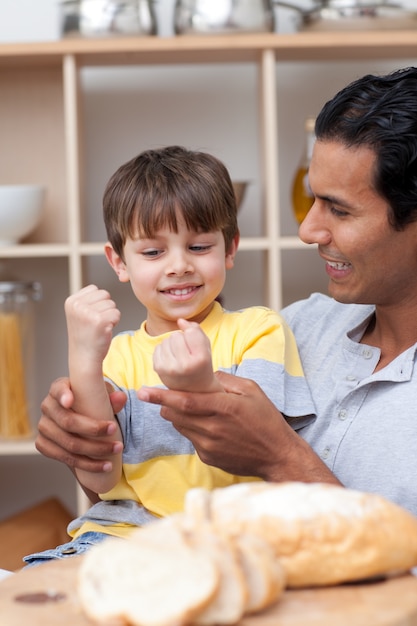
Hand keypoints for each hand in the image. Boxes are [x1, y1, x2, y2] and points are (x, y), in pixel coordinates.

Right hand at [36, 378, 125, 476]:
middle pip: (68, 422)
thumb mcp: (101, 395)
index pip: (58, 390)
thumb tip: (121, 398)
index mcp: (59, 389)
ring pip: (68, 444)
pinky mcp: (44, 445)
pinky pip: (64, 458)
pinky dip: (87, 464)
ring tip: (116, 450)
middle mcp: (47, 407)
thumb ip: (111, 397)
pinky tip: (103, 466)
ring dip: (95, 450)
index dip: (63, 395)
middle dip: (93, 429)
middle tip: (114, 430)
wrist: (80, 418)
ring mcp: (44, 427)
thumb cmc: (90, 401)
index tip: (70, 401)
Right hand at [65, 284, 120, 363]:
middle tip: (96, 322)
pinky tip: (105, 330)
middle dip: (105, 307)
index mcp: (71, 301)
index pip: (95, 289)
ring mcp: (88, 313)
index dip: (98, 302)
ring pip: (112, 304)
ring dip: (110, 315)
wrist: (84, 357)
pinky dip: (115, 322)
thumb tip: (101, 291)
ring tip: (100, 327)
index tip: (90, 317)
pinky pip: (117, 313)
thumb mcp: (79, 314)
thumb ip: (87, 300)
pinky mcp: (99, 321)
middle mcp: (77, 306)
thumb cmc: (86, 336)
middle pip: (105, 294)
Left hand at [138, 371, 339, 484]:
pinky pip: (191, 439)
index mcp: (224, 407)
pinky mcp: (208, 458)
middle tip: (154, 394)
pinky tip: (202, 424)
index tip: (144, 391)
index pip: (185, 401)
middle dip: (163, 404)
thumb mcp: (252, 390)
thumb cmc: (267, 419)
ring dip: (175, 416)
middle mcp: (214, 428)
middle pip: (176, 415)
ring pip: (181, 427)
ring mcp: (210, 446)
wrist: (277, 455)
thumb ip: (226, 379)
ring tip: (180, 407)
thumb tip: (206, 374)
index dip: (162, 396)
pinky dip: (189, 429)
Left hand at [153, 319, 222, 392]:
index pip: (191, 331)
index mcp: (200, 359)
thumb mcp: (206, 346)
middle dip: (181, 340)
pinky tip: (171, 360)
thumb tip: (179, 321)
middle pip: (176, 335)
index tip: (196, 348)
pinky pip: (158, 347)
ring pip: (166, 340)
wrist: (194, 389)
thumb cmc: (201, 365)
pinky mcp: (158, 369)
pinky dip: (164, 351)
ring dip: (172, 345)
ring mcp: (169, 368)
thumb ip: (195, 329)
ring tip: (179, 358)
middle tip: (187, 354)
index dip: (193, 335)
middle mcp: (184, 365)